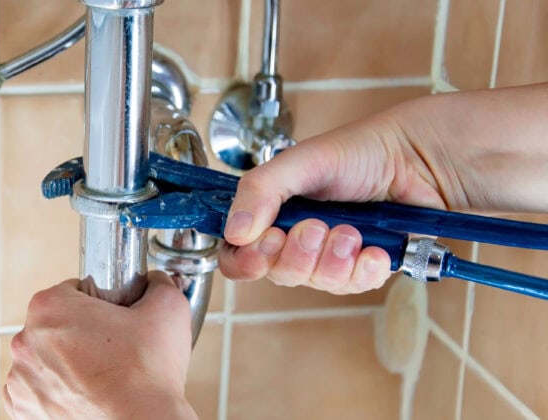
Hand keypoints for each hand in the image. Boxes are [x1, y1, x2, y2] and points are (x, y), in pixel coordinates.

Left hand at [4, 271, 196, 418]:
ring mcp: (21, 381)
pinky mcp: (23, 411)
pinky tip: (85, 394)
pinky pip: (37, 391)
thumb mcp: (167, 309)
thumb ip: (157, 283)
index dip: (98, 304)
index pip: (72, 291)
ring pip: (45, 359)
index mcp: (49, 308)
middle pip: (55, 325)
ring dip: (66, 363)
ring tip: (101, 375)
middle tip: (112, 349)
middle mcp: (26, 342)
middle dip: (80, 333)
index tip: (112, 320)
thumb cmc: (147, 377)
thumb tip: (155, 282)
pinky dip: (56, 392)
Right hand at [218, 84, 547, 293]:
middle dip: (298, 254)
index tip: (262, 249)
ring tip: (353, 232)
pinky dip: (363, 270)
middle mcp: (297, 235)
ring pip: (315, 282)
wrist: (422, 158)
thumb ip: (260, 190)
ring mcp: (331, 254)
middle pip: (276, 272)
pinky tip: (375, 250)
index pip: (238, 251)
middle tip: (316, 227)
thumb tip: (234, 231)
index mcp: (273, 211)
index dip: (244, 259)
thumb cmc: (363, 151)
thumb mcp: (302, 162)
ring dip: (333, 260)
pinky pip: (353, 286)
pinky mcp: (363, 266)